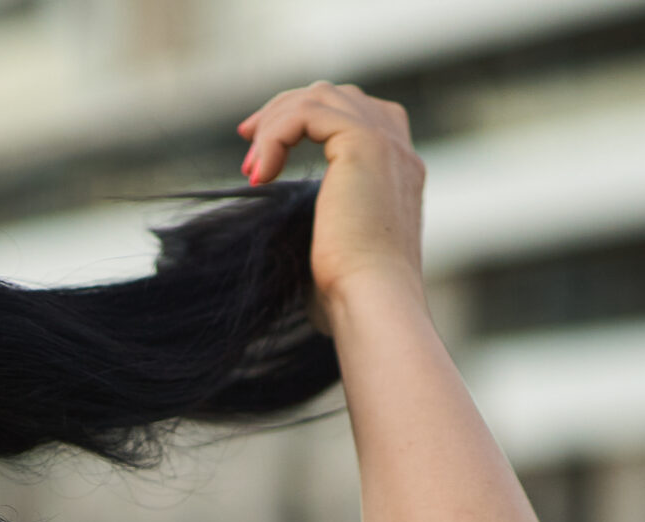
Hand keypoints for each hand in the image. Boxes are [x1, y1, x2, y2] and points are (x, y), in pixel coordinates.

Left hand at [237, 84, 426, 325]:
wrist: (373, 302)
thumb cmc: (351, 297)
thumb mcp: (333, 250)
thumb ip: (319, 222)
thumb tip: (283, 227)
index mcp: (397, 173)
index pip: (355, 117)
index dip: (304, 121)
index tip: (263, 152)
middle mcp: (398, 152)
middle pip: (336, 96)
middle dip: (284, 113)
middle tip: (246, 142)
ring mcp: (385, 143)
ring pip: (319, 97)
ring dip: (275, 123)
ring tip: (250, 167)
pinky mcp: (363, 144)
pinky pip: (307, 113)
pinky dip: (275, 136)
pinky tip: (259, 175)